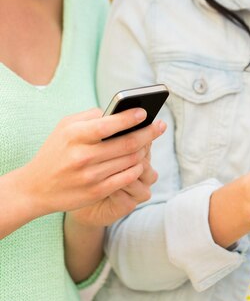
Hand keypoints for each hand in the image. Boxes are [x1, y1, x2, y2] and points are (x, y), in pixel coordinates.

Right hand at [20, 108, 165, 218]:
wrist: (34, 188)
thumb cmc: (56, 151)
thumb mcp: (65, 128)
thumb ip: (91, 116)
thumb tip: (120, 111)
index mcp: (74, 135)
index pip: (109, 124)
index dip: (130, 117)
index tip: (145, 112)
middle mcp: (83, 156)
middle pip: (127, 143)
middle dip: (149, 133)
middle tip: (161, 126)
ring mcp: (91, 175)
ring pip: (131, 160)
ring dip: (145, 151)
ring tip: (149, 143)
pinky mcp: (97, 191)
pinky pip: (127, 178)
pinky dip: (138, 168)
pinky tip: (140, 161)